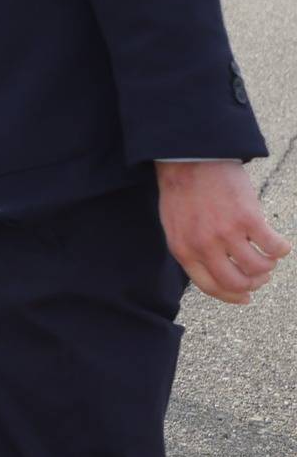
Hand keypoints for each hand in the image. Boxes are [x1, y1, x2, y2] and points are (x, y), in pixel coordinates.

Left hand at [156, 159, 289, 305]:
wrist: (189, 158)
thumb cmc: (183, 191)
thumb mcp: (175, 225)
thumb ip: (192, 250)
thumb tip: (218, 272)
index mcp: (183, 249)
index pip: (210, 287)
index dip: (232, 296)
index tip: (246, 297)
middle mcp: (203, 246)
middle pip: (237, 283)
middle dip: (253, 283)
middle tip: (261, 274)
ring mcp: (226, 233)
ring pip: (258, 268)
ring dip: (268, 266)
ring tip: (267, 255)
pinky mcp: (248, 219)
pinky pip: (274, 247)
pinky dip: (280, 249)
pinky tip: (277, 242)